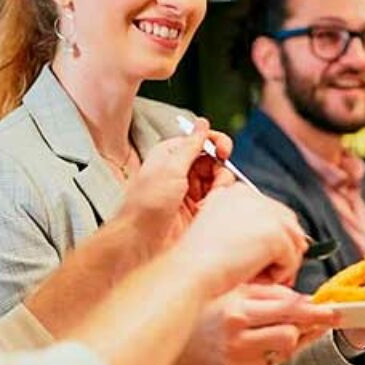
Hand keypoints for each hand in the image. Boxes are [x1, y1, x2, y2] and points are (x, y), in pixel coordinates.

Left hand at [119, 118, 233, 255]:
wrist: (139, 242)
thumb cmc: (147, 205)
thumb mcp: (171, 169)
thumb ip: (191, 145)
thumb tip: (202, 123)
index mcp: (172, 155)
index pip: (202, 141)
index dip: (217, 144)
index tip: (224, 152)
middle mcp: (182, 171)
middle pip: (216, 162)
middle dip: (220, 172)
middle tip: (216, 185)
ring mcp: (190, 192)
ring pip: (219, 182)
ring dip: (219, 190)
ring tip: (206, 203)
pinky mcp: (196, 211)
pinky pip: (217, 201)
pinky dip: (216, 204)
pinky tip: (205, 212)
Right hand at [164, 283, 339, 364]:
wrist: (188, 342)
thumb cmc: (216, 309)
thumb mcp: (239, 291)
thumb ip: (273, 293)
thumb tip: (309, 300)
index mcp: (237, 310)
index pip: (285, 309)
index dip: (313, 310)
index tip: (333, 310)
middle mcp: (238, 336)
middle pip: (290, 333)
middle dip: (307, 324)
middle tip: (319, 316)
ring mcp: (241, 359)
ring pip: (287, 348)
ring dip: (291, 336)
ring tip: (276, 326)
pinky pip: (277, 360)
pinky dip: (275, 349)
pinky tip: (260, 341)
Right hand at [175, 183, 308, 299]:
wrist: (190, 272)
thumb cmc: (197, 262)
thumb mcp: (220, 234)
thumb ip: (248, 229)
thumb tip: (286, 240)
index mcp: (236, 192)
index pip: (272, 212)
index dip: (270, 239)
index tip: (256, 258)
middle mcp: (252, 196)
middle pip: (289, 223)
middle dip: (283, 250)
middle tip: (266, 273)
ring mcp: (266, 212)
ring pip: (294, 241)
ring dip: (281, 264)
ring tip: (257, 277)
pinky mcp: (275, 233)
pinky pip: (292, 259)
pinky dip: (279, 275)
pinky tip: (254, 278)